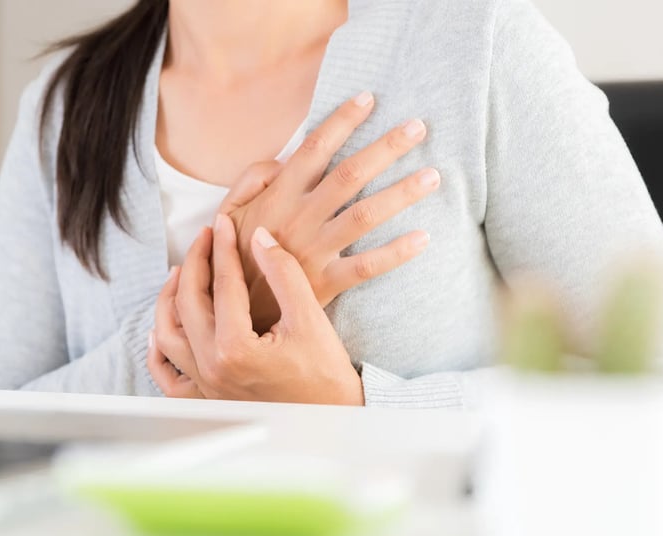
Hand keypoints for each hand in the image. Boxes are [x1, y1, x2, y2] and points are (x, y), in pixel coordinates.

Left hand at [155, 213, 363, 404]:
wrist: (332, 420)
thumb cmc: (326, 374)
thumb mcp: (309, 317)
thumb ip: (283, 272)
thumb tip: (259, 237)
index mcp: (235, 348)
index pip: (223, 284)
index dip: (223, 248)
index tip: (224, 222)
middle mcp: (212, 368)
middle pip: (188, 303)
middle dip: (196, 263)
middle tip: (206, 236)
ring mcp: (206, 386)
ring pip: (169, 334)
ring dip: (170, 299)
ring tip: (182, 271)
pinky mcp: (208, 398)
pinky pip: (169, 376)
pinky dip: (159, 349)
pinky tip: (160, 328)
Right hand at [218, 91, 439, 331]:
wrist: (230, 310)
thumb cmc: (233, 253)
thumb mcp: (229, 209)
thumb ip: (253, 177)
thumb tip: (283, 159)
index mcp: (279, 195)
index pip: (314, 148)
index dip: (342, 121)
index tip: (368, 98)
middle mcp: (300, 217)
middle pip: (350, 175)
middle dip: (386, 148)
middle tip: (419, 128)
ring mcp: (314, 250)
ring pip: (364, 215)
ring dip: (400, 193)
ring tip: (433, 176)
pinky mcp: (325, 283)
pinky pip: (366, 266)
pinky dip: (396, 253)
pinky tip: (423, 238)